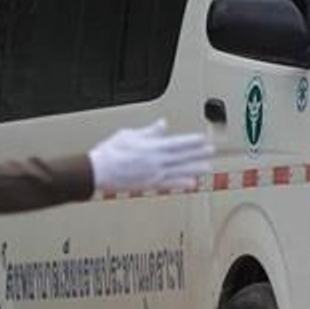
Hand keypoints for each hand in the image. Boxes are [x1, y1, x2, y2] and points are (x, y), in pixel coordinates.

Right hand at [89, 120, 214, 194]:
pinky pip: (169, 184)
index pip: (177, 143)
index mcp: (151, 147)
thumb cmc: (111, 151)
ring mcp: (154, 174)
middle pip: (182, 157)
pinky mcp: (149, 184)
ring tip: (207, 167)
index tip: (203, 139)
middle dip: (198, 153)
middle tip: (212, 151)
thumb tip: (163, 124)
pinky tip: (191, 183)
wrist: (97, 171)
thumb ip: (150, 131)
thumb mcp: (130, 134)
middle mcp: (156, 161)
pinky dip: (181, 183)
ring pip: (179, 170)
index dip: (191, 141)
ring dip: (194, 168)